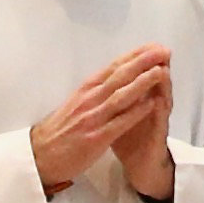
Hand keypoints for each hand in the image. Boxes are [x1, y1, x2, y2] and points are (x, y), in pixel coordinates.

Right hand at [30, 46, 174, 195]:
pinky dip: (136, 112)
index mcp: (86, 90)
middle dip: (143, 62)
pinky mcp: (96, 138)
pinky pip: (120, 122)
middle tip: (163, 51)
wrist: (40, 156)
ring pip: (121, 96)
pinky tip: (151, 104)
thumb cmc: (59, 131)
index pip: (114, 67)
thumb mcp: (75, 103)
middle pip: (120, 76)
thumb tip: (114, 79)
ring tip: (161, 71)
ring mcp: (93, 118)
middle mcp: (89, 99)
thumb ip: (95, 91)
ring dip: (142, 83)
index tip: (152, 47)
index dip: (135, 56)